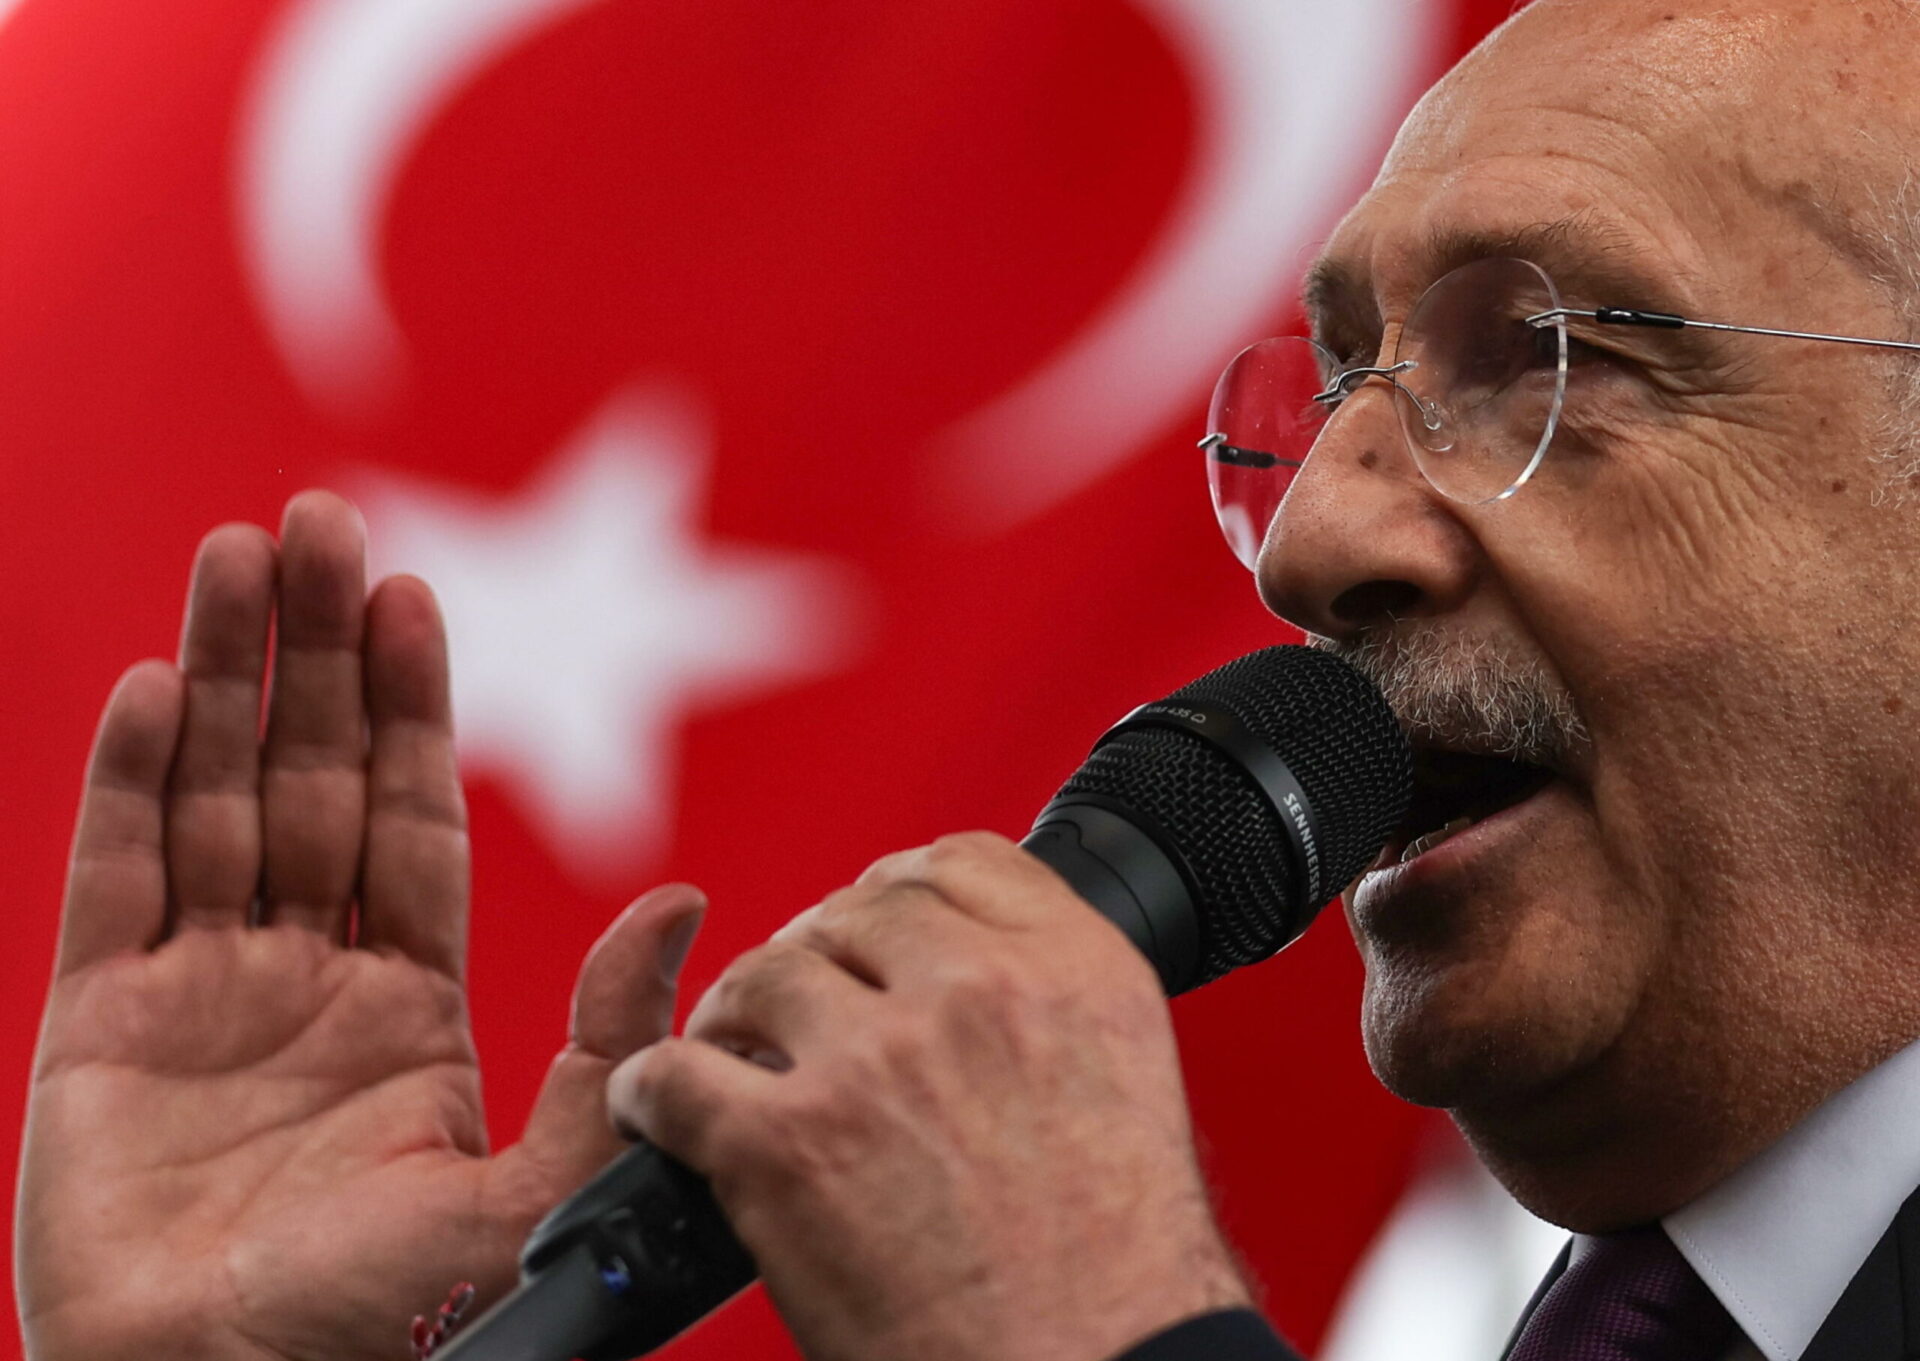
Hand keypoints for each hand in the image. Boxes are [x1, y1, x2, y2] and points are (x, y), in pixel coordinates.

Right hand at [16, 491, 703, 1360]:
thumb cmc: (379, 1329)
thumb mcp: (523, 1179)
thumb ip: (603, 1040)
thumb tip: (688, 898)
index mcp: (409, 1003)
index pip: (414, 819)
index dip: (417, 707)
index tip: (420, 594)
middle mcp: (307, 978)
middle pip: (316, 778)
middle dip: (320, 653)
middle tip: (323, 520)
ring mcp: (200, 993)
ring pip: (216, 796)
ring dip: (225, 675)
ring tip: (240, 553)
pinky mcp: (99, 1025)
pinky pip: (115, 879)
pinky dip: (129, 782)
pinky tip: (150, 688)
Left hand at [610, 832, 1250, 1360]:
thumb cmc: (1116, 1275)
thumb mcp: (1122, 1087)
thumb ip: (1047, 1004)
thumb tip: (970, 966)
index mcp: (1074, 970)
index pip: (962, 862)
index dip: (902, 890)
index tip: (874, 927)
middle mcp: (976, 993)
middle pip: (857, 910)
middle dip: (820, 955)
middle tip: (804, 1013)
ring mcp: (875, 1061)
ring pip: (762, 976)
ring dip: (738, 1018)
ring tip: (737, 1061)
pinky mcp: (785, 1144)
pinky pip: (675, 1074)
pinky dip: (651, 1095)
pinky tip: (661, 1115)